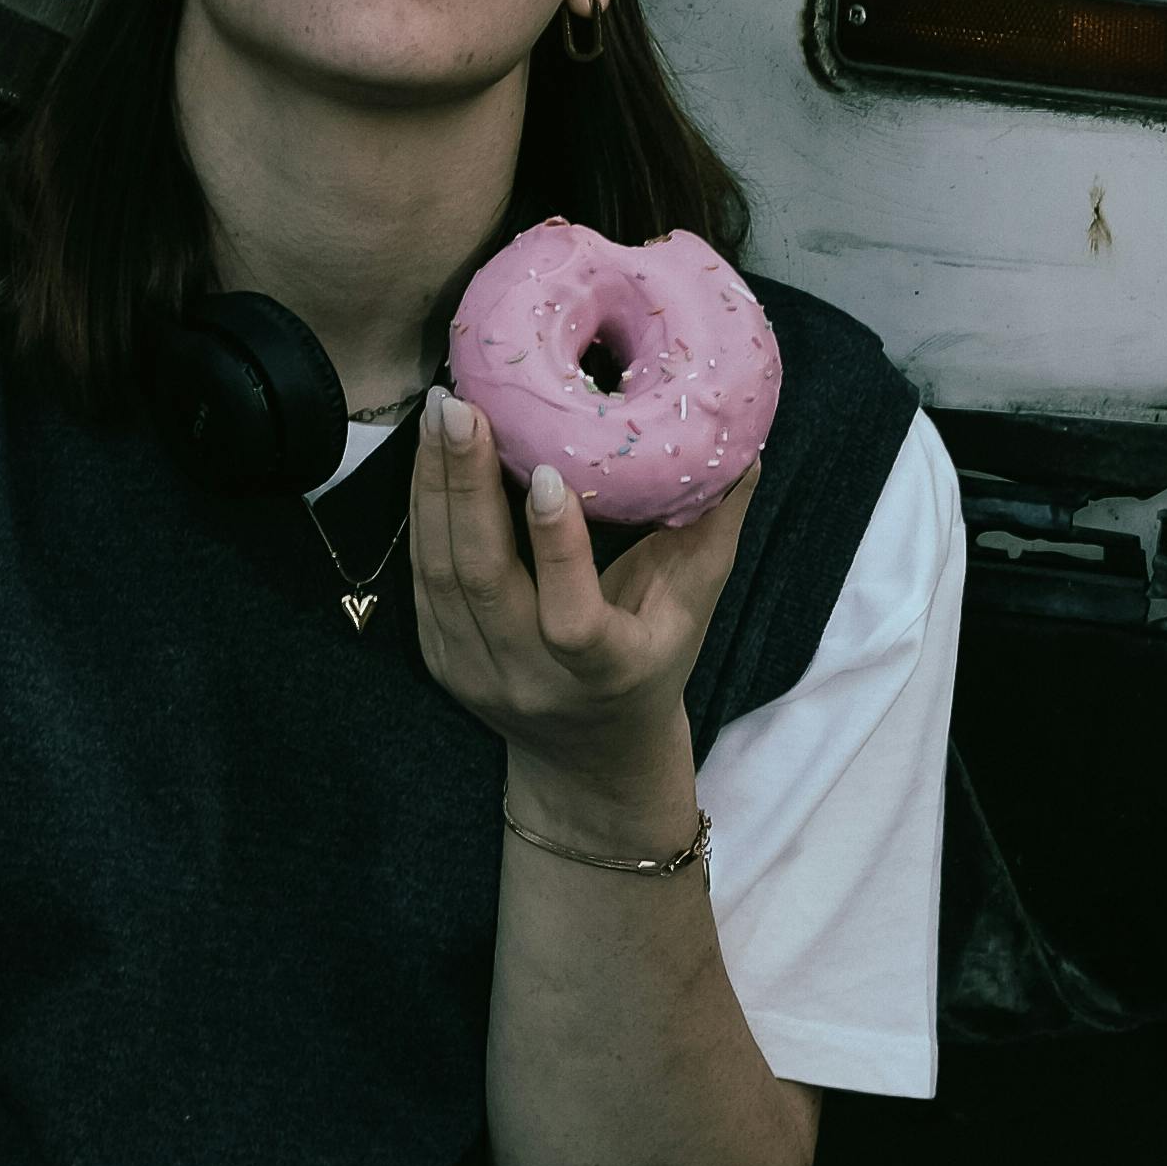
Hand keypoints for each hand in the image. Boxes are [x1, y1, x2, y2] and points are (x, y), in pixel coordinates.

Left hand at [407, 388, 754, 797]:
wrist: (590, 757)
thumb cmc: (653, 663)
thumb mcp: (694, 607)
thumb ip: (713, 529)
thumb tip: (743, 447)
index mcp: (606, 671)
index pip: (571, 619)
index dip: (556, 549)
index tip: (545, 471)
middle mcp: (530, 679)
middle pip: (481, 582)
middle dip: (465, 486)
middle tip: (463, 408)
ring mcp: (475, 673)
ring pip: (440, 572)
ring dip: (434, 485)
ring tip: (442, 412)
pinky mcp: (438, 659)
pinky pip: (422, 576)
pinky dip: (423, 508)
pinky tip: (430, 453)